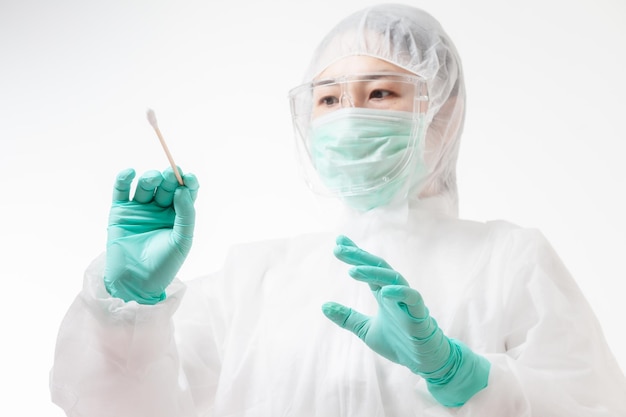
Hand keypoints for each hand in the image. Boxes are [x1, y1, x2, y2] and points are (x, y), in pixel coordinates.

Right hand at [104, 167, 198, 304]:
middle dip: (169, 178)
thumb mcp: (182, 240)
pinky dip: (124, 179)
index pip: (185, 192)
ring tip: (153, 179)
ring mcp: (139, 209)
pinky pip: (121, 190)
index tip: (188, 177)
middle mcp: (159, 209)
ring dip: (150, 178)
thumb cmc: (164, 265)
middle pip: (166, 186)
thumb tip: (182, 190)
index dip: (188, 182)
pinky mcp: (120, 212)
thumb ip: (186, 215)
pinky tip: (130, 173)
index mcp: (177, 215)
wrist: (136, 282)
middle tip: (171, 175)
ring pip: (146, 185)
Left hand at [322, 235, 489, 405]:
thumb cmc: (398, 342)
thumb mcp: (365, 330)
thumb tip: (323, 306)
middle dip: (358, 256)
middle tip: (339, 248)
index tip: (338, 242)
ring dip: (373, 273)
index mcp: (383, 293)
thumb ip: (347, 318)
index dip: (354, 254)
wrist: (424, 361)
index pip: (368, 268)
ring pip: (393, 278)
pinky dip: (399, 292)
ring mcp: (407, 301)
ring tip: (352, 270)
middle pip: (377, 267)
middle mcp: (395, 292)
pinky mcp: (419, 314)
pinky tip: (384, 291)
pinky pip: (412, 298)